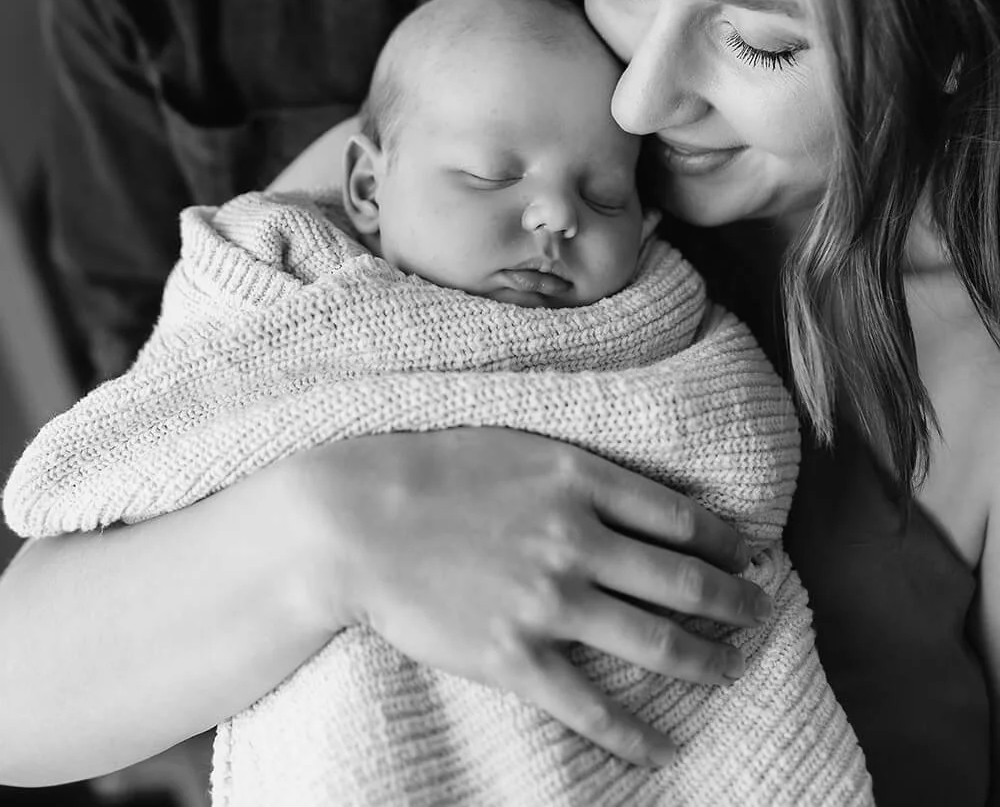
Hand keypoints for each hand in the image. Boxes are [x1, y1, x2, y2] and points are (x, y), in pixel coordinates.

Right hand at [292, 427, 768, 768]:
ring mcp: (550, 602)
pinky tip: (665, 748)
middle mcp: (578, 539)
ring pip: (656, 642)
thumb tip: (633, 493)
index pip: (681, 517)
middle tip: (762, 612)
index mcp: (581, 479)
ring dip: (707, 660)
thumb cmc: (434, 470)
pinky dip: (636, 734)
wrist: (358, 519)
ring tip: (733, 668)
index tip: (749, 553)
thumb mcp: (518, 444)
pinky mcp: (516, 656)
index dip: (727, 541)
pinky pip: (592, 705)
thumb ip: (579, 471)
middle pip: (684, 581)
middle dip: (736, 602)